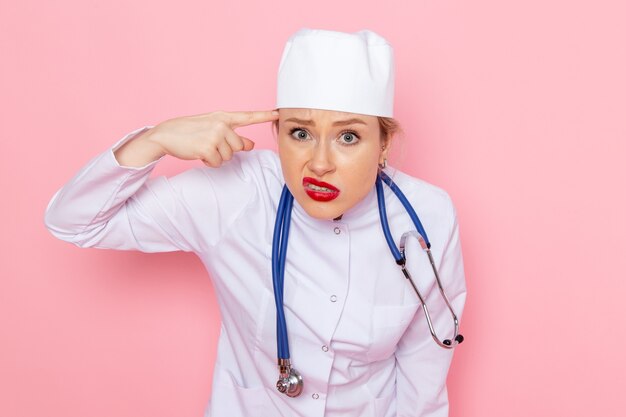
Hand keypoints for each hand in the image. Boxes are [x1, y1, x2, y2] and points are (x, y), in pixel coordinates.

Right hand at [146, 110, 279, 166]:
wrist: (165, 135)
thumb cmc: (188, 132)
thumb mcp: (212, 130)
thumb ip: (232, 135)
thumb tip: (251, 145)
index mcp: (222, 116)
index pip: (247, 116)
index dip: (264, 116)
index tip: (278, 113)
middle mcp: (221, 124)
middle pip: (238, 146)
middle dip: (226, 150)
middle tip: (210, 145)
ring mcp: (215, 135)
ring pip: (229, 156)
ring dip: (217, 157)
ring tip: (202, 147)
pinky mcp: (208, 147)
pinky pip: (218, 163)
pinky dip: (209, 162)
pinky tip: (199, 153)